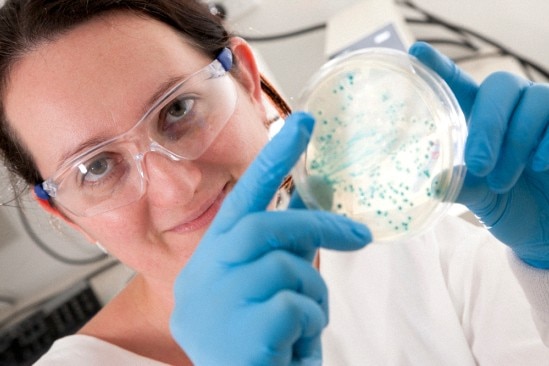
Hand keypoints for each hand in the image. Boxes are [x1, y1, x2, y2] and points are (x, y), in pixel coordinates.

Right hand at [170, 112, 370, 364]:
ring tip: (304, 322)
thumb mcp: (262, 292)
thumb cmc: (256, 344)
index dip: (273, 159)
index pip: (240, 200)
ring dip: (312, 293)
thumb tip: (306, 207)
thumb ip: (278, 249)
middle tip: (359, 235)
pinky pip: (294, 306)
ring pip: (286, 267)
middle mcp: (202, 278)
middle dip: (317, 227)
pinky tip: (293, 346)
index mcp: (208, 262)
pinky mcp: (239, 334)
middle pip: (265, 227)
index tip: (304, 122)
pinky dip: (309, 323)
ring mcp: (215, 306)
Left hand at [410, 41, 548, 268]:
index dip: (439, 67)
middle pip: (501, 84)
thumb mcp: (481, 201)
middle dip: (488, 124)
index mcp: (479, 119)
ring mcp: (545, 115)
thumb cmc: (510, 207)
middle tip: (478, 164)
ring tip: (503, 181)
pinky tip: (540, 166)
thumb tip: (435, 184)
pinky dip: (547, 143)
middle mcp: (512, 109)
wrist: (548, 229)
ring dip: (517, 141)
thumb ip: (463, 188)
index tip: (416, 52)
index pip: (458, 85)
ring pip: (535, 99)